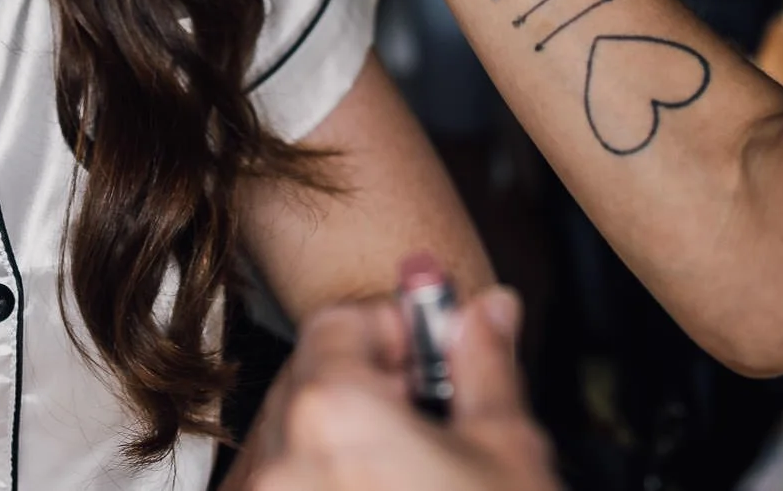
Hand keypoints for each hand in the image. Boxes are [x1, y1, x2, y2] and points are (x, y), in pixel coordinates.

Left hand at [239, 289, 558, 490]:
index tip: (430, 353)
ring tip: (406, 470)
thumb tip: (490, 310)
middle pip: (311, 380)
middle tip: (430, 417)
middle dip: (370, 386)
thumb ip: (485, 365)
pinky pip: (275, 482)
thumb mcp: (506, 451)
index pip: (339, 322)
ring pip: (290, 440)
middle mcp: (281, 459)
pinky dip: (312, 478)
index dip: (394, 330)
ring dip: (338, 439)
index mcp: (335, 413)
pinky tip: (375, 489)